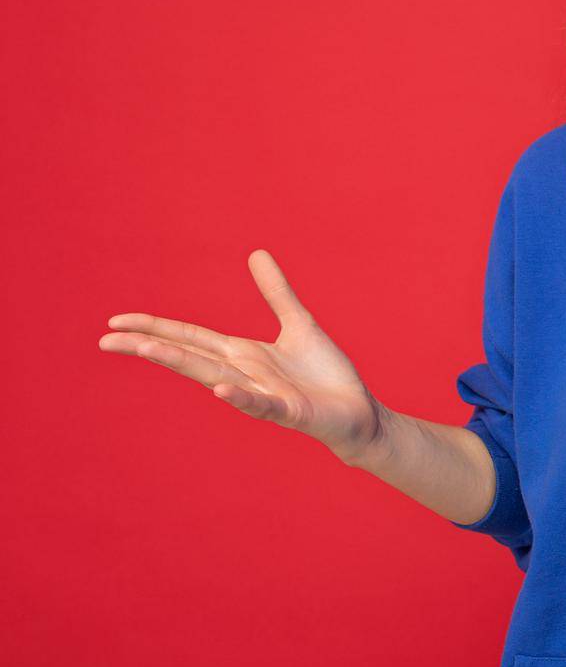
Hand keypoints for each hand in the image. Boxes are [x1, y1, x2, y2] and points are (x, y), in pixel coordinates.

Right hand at [99, 249, 388, 465]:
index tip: (117, 321)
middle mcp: (244, 375)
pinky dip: (240, 397)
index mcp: (243, 354)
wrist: (359, 413)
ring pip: (215, 378)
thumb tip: (256, 253)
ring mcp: (263, 395)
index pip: (190, 338)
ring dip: (182, 364)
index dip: (155, 328)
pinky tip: (220, 389)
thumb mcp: (299, 324)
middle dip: (149, 346)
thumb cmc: (325, 375)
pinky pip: (260, 405)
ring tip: (147, 350)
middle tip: (105, 340)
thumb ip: (276, 293)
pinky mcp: (289, 412)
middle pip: (189, 357)